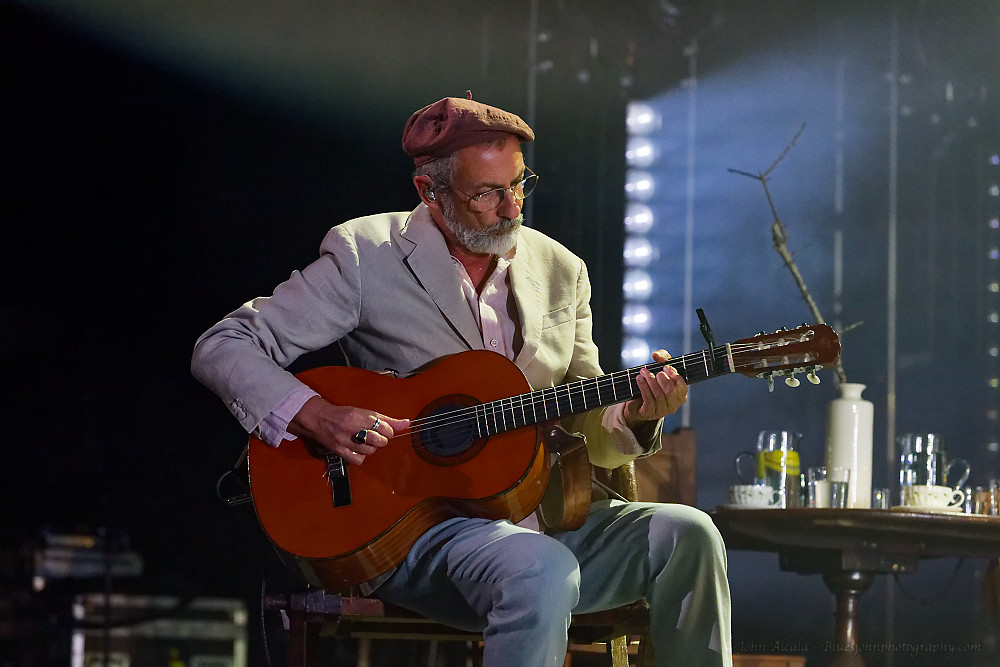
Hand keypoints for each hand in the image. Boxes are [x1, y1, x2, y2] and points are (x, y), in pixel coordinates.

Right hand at [288, 396, 409, 464]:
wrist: (319, 419)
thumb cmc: (343, 414)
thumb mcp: (365, 412)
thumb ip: (386, 419)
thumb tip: (407, 423)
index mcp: (359, 416)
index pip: (384, 428)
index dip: (388, 431)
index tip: (384, 430)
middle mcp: (352, 428)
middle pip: (378, 441)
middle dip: (381, 439)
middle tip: (375, 436)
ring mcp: (345, 441)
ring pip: (370, 451)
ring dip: (371, 447)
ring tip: (364, 441)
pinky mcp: (340, 452)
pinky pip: (359, 460)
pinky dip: (361, 456)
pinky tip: (358, 449)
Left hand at [623, 349, 687, 427]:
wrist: (635, 403)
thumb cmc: (652, 384)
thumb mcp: (660, 369)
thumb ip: (663, 358)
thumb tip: (656, 355)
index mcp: (680, 396)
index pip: (682, 386)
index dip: (674, 375)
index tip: (665, 367)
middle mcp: (673, 406)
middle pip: (671, 391)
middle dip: (661, 378)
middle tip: (651, 371)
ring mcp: (661, 412)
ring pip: (659, 396)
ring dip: (650, 381)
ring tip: (643, 372)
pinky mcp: (649, 414)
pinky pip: (649, 401)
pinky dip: (644, 388)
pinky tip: (639, 379)